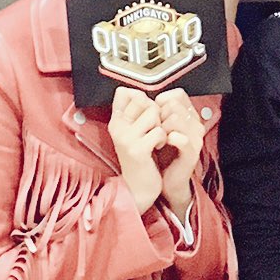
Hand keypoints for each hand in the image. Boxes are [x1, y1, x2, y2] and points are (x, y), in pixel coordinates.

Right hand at [110, 87, 165, 213]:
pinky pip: (159, 131)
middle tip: (154, 126)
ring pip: (152, 112)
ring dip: (160, 124)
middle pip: (141, 98)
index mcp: (115, 121)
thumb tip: (137, 91)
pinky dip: (163, 138)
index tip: (145, 112)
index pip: (124, 92)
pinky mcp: (137, 149)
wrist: (138, 188)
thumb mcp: (133, 132)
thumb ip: (135, 112)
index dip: (140, 97)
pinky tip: (158, 147)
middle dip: (154, 110)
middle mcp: (117, 127)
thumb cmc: (140, 157)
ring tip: (157, 138)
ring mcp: (126, 138)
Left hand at [151, 88, 203, 212]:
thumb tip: (146, 98)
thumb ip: (158, 111)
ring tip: (158, 137)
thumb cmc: (163, 153)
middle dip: (159, 115)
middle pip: (174, 105)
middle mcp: (196, 124)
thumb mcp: (160, 127)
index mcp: (189, 115)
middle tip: (155, 129)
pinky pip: (182, 138)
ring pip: (176, 118)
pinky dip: (168, 139)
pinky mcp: (192, 152)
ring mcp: (196, 138)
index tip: (155, 113)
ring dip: (161, 127)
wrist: (168, 180)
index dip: (162, 101)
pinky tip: (161, 144)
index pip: (178, 94)